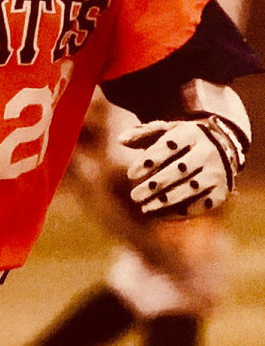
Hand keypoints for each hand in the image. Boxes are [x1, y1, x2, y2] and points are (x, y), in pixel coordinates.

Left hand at [120, 116, 242, 217]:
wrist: (224, 146)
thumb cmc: (182, 140)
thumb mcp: (165, 130)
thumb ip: (142, 134)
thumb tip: (121, 140)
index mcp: (192, 133)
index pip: (169, 146)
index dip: (149, 161)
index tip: (131, 174)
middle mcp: (208, 152)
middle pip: (180, 170)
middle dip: (155, 185)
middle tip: (134, 196)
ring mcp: (218, 172)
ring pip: (191, 188)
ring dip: (167, 200)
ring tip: (144, 208)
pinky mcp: (222, 191)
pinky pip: (202, 204)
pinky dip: (182, 211)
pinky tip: (161, 215)